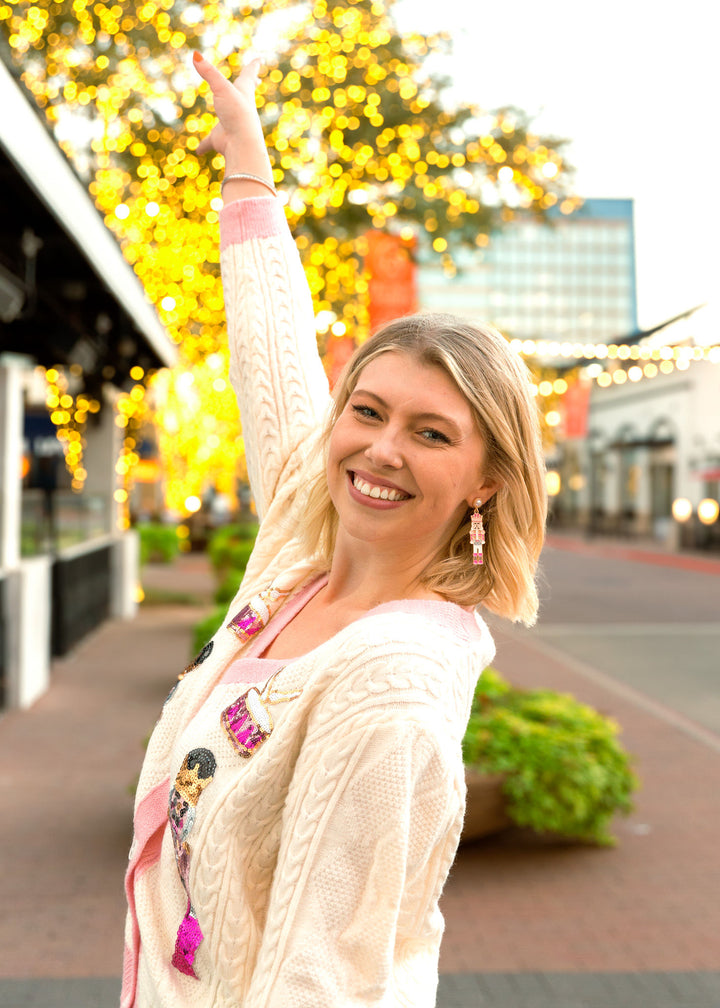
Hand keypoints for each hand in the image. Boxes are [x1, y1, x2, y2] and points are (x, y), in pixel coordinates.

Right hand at [192, 51, 271, 179]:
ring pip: (229, 117)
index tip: (259, 59)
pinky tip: (198, 151)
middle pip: (246, 93)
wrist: (241, 145)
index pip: (249, 75)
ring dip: (228, 114)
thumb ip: (208, 72)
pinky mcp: (222, 140)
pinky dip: (204, 145)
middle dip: (250, 85)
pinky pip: (210, 142)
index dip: (253, 66)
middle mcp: (240, 108)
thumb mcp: (222, 89)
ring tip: (227, 115)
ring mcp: (231, 125)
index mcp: (244, 93)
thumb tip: (195, 55)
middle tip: (256, 80)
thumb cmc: (237, 114)